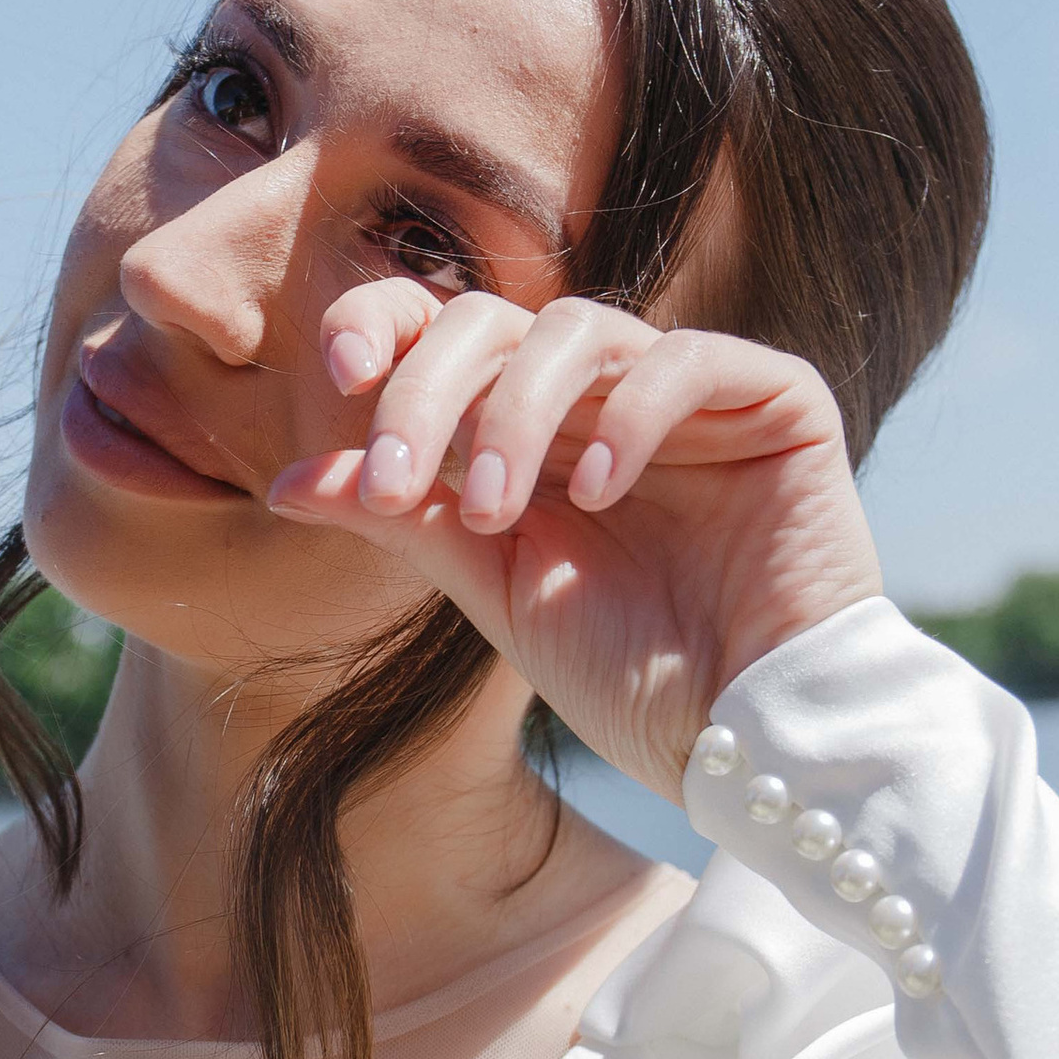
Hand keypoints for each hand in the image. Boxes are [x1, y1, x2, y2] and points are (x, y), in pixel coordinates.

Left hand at [265, 283, 882, 802]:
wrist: (750, 737)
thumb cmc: (631, 677)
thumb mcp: (496, 590)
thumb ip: (406, 520)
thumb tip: (284, 482)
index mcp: (531, 429)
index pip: (444, 332)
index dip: (386, 326)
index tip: (339, 380)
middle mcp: (602, 396)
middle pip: (492, 321)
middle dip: (427, 391)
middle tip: (395, 480)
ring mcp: (689, 391)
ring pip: (578, 329)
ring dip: (515, 412)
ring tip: (498, 511)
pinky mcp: (775, 400)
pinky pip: (687, 359)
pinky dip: (630, 413)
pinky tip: (599, 491)